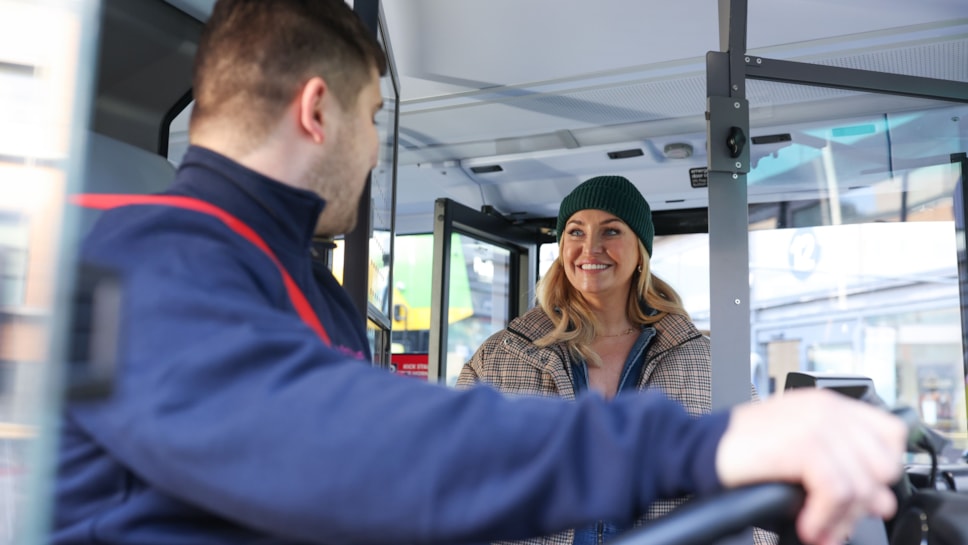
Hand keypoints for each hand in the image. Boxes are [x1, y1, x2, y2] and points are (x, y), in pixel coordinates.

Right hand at [715, 389, 906, 544]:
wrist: (701, 449)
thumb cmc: (744, 453)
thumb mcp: (800, 455)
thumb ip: (841, 467)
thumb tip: (879, 500)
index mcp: (829, 405)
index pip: (890, 435)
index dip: (879, 471)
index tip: (858, 495)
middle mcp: (828, 409)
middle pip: (882, 464)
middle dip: (861, 502)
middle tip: (835, 520)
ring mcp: (817, 423)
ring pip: (861, 484)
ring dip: (840, 518)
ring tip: (817, 528)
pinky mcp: (804, 444)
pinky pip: (836, 492)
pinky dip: (824, 518)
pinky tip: (807, 524)